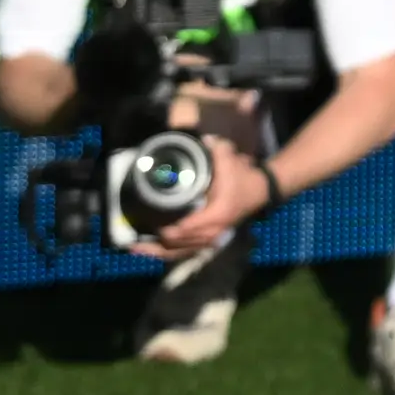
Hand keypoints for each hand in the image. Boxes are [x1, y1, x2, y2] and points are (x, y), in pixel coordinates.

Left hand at [146, 133, 271, 256]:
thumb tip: (203, 140)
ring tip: (136, 249)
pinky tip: (153, 251)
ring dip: (159, 253)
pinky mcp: (209, 240)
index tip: (153, 225)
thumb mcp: (231, 161)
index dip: (169, 230)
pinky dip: (169, 254)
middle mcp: (214, 231)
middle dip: (157, 246)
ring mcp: (212, 238)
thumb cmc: (242, 177)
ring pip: (182, 253)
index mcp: (217, 214)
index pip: (189, 228)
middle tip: (134, 243)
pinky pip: (187, 252)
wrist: (260, 190)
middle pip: (181, 246)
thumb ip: (217, 151)